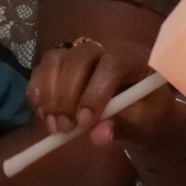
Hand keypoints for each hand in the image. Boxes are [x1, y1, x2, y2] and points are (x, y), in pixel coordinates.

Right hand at [27, 38, 177, 154]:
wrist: (141, 111)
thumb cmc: (148, 113)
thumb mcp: (144, 122)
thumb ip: (123, 126)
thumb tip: (99, 136)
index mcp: (134, 58)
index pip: (113, 64)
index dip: (95, 91)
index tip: (85, 121)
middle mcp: (106, 48)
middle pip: (78, 58)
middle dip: (67, 96)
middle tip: (65, 128)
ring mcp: (81, 53)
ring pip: (55, 60)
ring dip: (49, 95)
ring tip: (55, 126)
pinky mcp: (63, 64)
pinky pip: (42, 70)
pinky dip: (38, 92)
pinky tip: (45, 115)